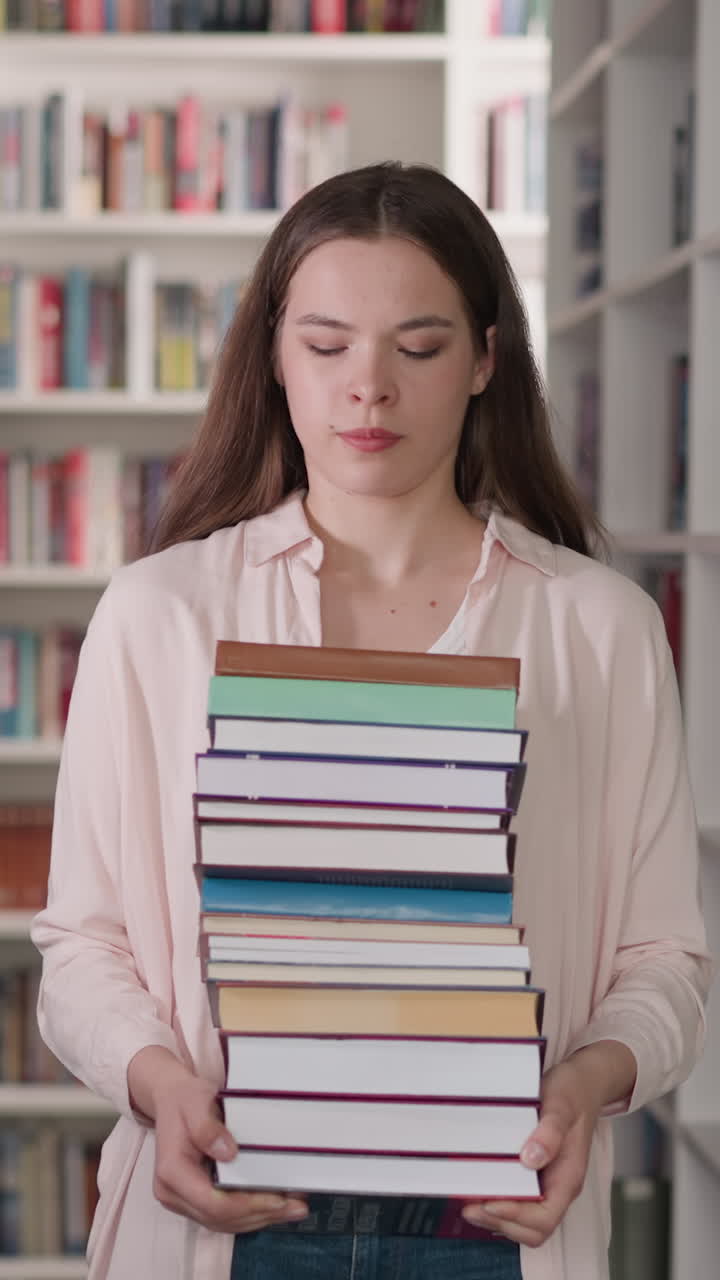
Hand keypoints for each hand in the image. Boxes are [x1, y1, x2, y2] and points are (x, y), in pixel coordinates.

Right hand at [128, 1046, 307, 1232]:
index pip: (213, 1204)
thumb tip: (228, 1153)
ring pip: (224, 1222)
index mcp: (172, 1172)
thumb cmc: (185, 1099)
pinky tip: (275, 1205)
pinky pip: (224, 1216)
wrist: (172, 1099)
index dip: (247, 1205)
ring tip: (294, 1208)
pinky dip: (251, 1213)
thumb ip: (207, 1127)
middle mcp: (173, 1193)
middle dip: (261, 1214)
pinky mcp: (194, 1199)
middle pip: (220, 1218)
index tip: (278, 1199)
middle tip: (297, 1206)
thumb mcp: (196, 1103)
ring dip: (260, 1218)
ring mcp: (183, 1200)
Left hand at [461, 1057, 600, 1247]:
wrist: (582, 1083)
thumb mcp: (561, 1105)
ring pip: (525, 1222)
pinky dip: (498, 1205)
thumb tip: (531, 1160)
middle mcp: (559, 1186)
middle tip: (469, 1207)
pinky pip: (520, 1203)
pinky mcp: (536, 1174)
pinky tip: (479, 1192)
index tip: (489, 1203)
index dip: (516, 1217)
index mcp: (568, 1176)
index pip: (545, 1216)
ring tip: (468, 1204)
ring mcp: (548, 1182)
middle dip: (501, 1223)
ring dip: (497, 1219)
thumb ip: (550, 1132)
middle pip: (534, 1229)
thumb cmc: (573, 1093)